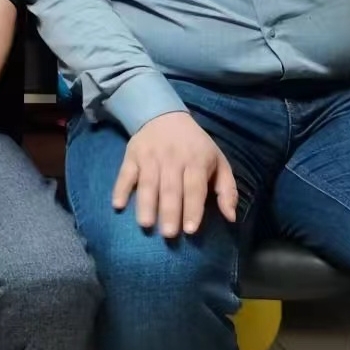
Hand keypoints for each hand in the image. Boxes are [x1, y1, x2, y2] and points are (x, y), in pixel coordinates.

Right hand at [114, 111, 237, 236]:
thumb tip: (231, 217)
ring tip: (146, 224)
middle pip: (171, 188)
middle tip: (168, 235)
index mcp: (196, 161)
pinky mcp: (132, 155)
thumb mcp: (218, 161)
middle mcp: (172, 159)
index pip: (194, 187)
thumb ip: (227, 190)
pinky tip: (118, 204)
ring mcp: (150, 157)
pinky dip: (121, 188)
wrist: (164, 115)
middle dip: (169, 212)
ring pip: (148, 183)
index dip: (193, 208)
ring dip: (146, 204)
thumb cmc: (195, 146)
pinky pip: (125, 173)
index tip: (190, 230)